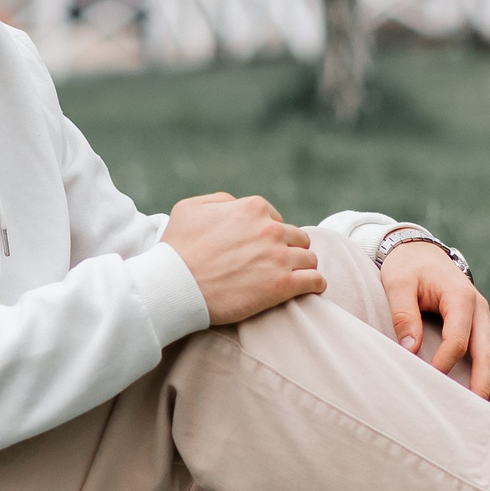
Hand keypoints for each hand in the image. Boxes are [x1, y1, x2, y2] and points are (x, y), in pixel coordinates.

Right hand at [161, 193, 324, 325]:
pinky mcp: (282, 286)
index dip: (268, 235)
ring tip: (291, 279)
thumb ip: (220, 201)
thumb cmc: (176, 249)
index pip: (276, 218)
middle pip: (297, 238)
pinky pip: (315, 281)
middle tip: (273, 266)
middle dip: (288, 250)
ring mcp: (278, 257)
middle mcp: (270, 229)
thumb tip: (237, 205)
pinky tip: (307, 289)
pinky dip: (315, 284)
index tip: (259, 250)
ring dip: (302, 267)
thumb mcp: (189, 208)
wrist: (173, 286)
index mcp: (252, 208)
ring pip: (309, 258)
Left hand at [379, 239, 489, 409]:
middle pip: (488, 350)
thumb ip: (403, 315)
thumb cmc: (408, 269)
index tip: (433, 378)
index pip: (458, 337)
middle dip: (486, 381)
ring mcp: (486, 317)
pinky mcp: (485, 324)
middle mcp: (480, 308)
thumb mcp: (398, 285)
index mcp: (460, 296)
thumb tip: (410, 349)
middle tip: (480, 409)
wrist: (421, 254)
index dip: (445, 361)